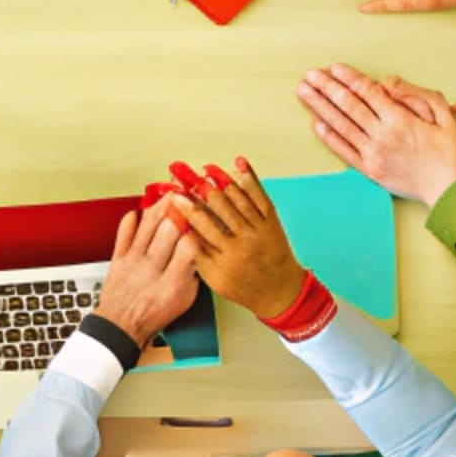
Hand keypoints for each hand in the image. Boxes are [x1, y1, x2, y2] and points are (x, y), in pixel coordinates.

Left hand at [94, 198, 200, 348]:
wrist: (120, 326)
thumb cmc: (154, 315)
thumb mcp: (184, 301)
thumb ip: (193, 273)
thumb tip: (200, 247)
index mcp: (172, 284)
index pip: (188, 248)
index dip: (197, 231)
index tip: (201, 221)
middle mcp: (151, 270)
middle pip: (167, 231)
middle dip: (180, 211)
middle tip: (187, 198)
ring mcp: (132, 261)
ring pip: (147, 225)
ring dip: (160, 206)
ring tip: (170, 195)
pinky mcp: (117, 256)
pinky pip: (124, 230)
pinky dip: (132, 218)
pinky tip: (141, 212)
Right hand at [171, 158, 306, 319]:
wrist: (280, 292)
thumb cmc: (244, 286)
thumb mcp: (214, 279)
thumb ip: (198, 254)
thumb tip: (182, 229)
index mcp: (227, 255)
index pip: (202, 225)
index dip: (187, 207)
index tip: (175, 195)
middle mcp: (244, 240)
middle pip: (219, 207)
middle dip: (200, 188)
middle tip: (186, 175)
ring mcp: (260, 228)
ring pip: (238, 198)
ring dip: (221, 179)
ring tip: (207, 169)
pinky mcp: (272, 221)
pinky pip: (260, 195)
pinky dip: (250, 178)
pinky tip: (239, 164)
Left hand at [298, 64, 455, 204]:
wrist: (449, 190)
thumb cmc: (449, 152)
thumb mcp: (444, 114)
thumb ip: (416, 94)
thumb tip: (388, 82)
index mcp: (400, 120)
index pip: (368, 93)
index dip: (350, 78)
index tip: (334, 68)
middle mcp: (382, 135)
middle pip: (349, 106)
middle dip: (327, 88)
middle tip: (310, 75)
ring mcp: (373, 154)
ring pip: (341, 125)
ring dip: (320, 107)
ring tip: (304, 92)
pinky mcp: (370, 171)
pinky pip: (344, 151)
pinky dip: (329, 137)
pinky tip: (316, 124)